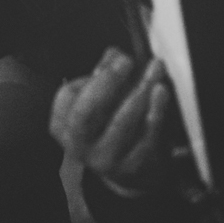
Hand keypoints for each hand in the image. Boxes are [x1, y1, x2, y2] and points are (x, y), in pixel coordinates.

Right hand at [49, 47, 171, 193]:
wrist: (128, 168)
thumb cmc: (108, 123)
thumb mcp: (98, 99)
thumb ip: (103, 75)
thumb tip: (114, 54)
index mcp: (63, 125)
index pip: (68, 98)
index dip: (94, 78)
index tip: (119, 58)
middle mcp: (78, 145)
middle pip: (87, 114)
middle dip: (108, 83)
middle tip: (127, 61)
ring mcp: (104, 159)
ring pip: (121, 123)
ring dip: (139, 91)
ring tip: (154, 69)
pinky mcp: (131, 166)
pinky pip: (145, 136)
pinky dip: (155, 111)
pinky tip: (160, 91)